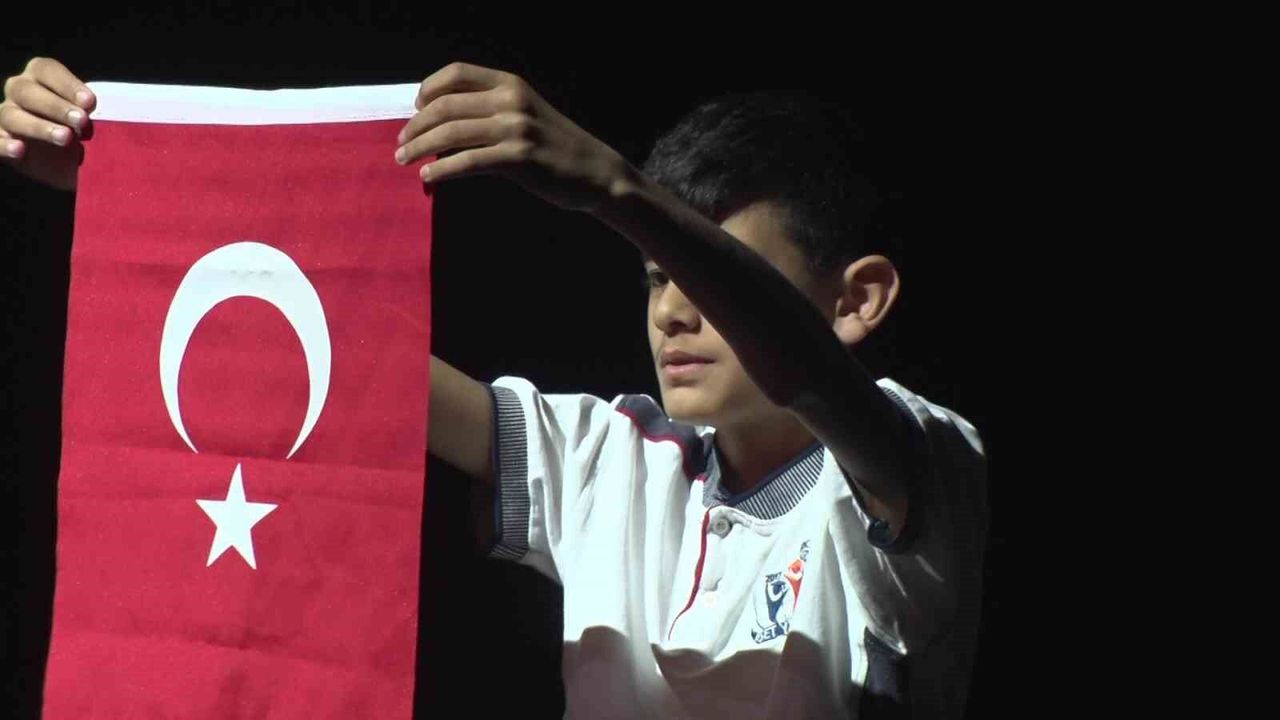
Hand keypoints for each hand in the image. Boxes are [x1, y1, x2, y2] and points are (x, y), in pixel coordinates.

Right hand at [1, 57, 95, 190]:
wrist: (68, 162)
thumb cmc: (80, 130)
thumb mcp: (88, 120)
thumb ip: (88, 114)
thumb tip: (95, 118)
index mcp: (40, 78)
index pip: (46, 70)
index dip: (67, 84)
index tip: (90, 102)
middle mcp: (19, 92)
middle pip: (27, 91)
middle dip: (55, 106)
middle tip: (81, 121)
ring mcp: (6, 115)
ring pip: (12, 115)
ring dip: (38, 126)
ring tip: (65, 138)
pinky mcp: (0, 140)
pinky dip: (5, 145)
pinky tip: (20, 150)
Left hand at [396, 62, 633, 213]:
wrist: (595, 172)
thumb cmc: (555, 147)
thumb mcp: (525, 113)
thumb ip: (490, 110)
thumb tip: (441, 123)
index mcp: (510, 84)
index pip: (455, 73)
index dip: (427, 90)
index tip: (415, 110)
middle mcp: (511, 100)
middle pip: (445, 106)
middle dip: (415, 125)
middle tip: (400, 143)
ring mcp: (515, 129)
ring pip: (451, 134)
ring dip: (419, 147)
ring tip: (403, 159)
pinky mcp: (518, 158)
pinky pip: (468, 162)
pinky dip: (442, 170)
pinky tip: (428, 177)